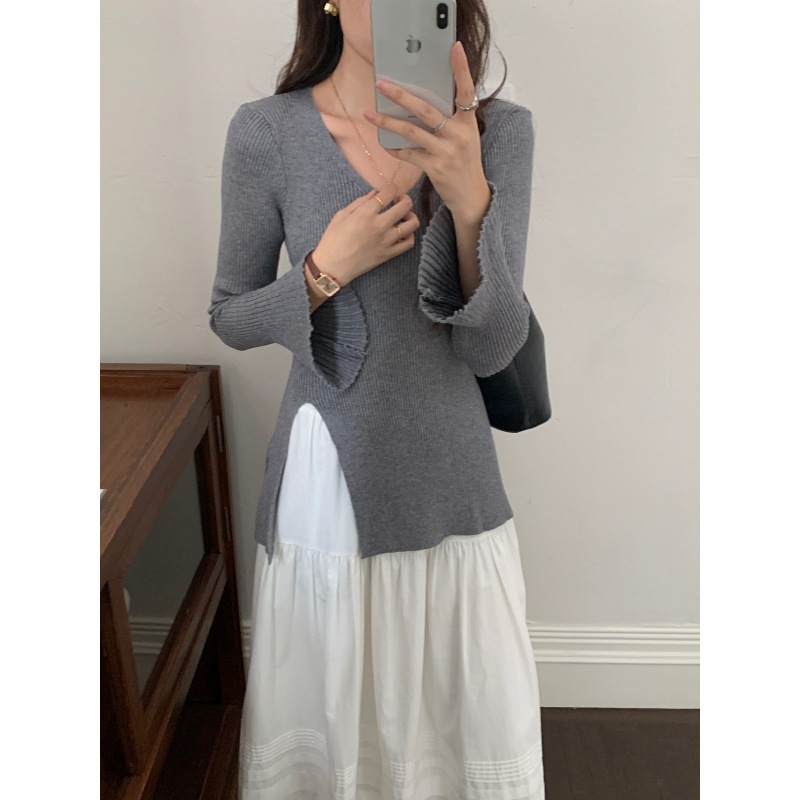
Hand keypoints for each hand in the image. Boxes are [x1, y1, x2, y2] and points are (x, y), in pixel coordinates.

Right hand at [312, 181, 419, 284]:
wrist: (333, 266)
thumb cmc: (333, 239)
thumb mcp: (341, 215)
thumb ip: (360, 202)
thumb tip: (375, 193)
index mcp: (366, 213)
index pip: (389, 193)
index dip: (392, 188)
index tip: (389, 190)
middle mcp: (380, 225)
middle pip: (405, 205)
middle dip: (404, 198)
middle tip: (397, 200)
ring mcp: (387, 241)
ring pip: (412, 224)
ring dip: (410, 216)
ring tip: (403, 216)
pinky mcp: (389, 254)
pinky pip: (409, 243)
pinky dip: (410, 235)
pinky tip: (402, 232)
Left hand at [364, 40, 489, 222]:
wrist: (470, 195)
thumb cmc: (465, 162)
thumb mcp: (466, 137)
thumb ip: (451, 120)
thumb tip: (422, 103)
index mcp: (467, 123)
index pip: (466, 90)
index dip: (462, 69)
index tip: (454, 48)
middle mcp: (458, 135)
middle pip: (427, 110)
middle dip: (402, 96)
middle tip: (382, 84)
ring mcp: (446, 152)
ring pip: (412, 132)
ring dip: (388, 122)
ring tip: (370, 114)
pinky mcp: (435, 168)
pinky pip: (409, 154)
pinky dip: (395, 148)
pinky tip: (383, 142)